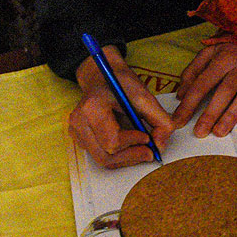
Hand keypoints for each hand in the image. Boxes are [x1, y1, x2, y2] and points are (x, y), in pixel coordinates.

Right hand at [71, 47, 175, 168]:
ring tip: (141, 149)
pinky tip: (129, 145)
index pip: (112, 141)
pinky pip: (99, 155)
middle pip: (106, 156)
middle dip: (131, 156)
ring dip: (126, 158)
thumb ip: (159, 120)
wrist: (102, 76)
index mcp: (93, 107)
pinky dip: (118, 156)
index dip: (133, 143)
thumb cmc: (120, 83)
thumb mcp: (145, 96)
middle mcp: (79, 121)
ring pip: (103, 160)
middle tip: (150, 152)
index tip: (147, 138)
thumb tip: (160, 146)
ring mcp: (76, 131)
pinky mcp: (79, 138)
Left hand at [174, 42, 236, 137]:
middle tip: (199, 132)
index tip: (178, 121)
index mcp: (223, 58)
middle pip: (224, 91)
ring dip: (232, 115)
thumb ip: (193, 71)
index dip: (189, 104)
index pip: (202, 83)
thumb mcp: (212, 52)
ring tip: (219, 132)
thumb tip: (181, 94)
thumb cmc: (236, 50)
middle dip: (210, 113)